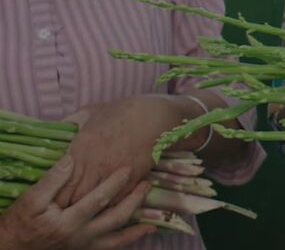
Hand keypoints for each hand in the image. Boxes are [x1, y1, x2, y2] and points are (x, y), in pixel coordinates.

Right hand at [0, 155, 153, 249]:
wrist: (13, 247)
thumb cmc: (21, 221)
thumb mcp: (31, 199)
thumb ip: (52, 180)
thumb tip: (70, 159)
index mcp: (68, 222)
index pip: (98, 199)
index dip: (114, 184)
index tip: (128, 168)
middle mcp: (80, 236)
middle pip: (115, 218)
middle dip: (133, 201)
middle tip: (147, 184)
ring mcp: (83, 245)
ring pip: (116, 238)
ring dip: (135, 227)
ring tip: (153, 218)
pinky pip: (110, 247)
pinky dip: (127, 240)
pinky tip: (142, 232)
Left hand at [57, 95, 194, 206]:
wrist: (155, 116)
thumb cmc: (122, 111)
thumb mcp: (91, 111)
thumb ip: (72, 122)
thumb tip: (58, 128)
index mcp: (81, 148)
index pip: (60, 181)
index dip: (53, 194)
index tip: (49, 199)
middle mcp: (96, 164)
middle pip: (75, 197)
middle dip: (67, 205)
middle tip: (61, 212)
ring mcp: (115, 174)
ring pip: (95, 202)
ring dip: (87, 209)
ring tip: (80, 213)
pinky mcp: (132, 179)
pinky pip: (116, 200)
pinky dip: (107, 206)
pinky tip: (103, 206)